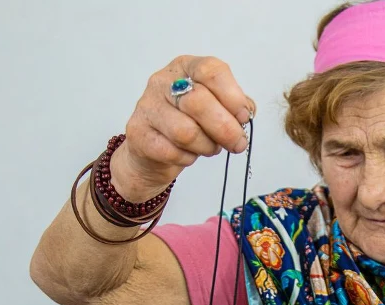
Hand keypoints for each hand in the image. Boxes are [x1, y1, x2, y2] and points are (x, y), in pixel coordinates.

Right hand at [111, 55, 255, 201]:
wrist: (153, 150)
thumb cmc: (190, 123)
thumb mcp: (215, 107)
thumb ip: (234, 105)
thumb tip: (246, 111)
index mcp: (186, 67)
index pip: (212, 71)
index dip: (233, 96)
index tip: (243, 116)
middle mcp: (163, 81)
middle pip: (199, 102)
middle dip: (225, 129)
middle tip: (237, 143)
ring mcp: (147, 106)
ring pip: (186, 131)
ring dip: (207, 146)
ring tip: (210, 147)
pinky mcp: (138, 133)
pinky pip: (172, 151)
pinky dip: (188, 158)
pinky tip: (189, 154)